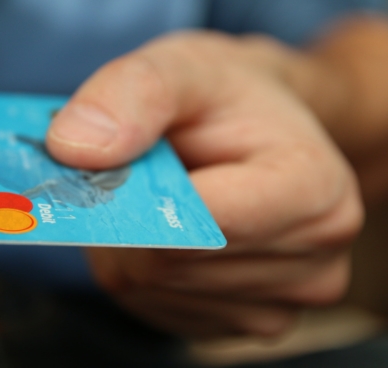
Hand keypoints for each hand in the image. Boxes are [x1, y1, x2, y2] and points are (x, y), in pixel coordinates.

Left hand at [46, 31, 362, 338]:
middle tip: (134, 174)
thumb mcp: (184, 66)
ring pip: (152, 290)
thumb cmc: (228, 99)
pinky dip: (143, 271)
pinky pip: (159, 307)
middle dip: (127, 218)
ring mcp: (282, 303)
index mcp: (314, 189)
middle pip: (167, 265)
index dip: (136, 194)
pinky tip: (168, 233)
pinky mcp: (248, 321)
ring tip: (160, 198)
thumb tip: (73, 148)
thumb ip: (134, 93)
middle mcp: (313, 259)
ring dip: (130, 244)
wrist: (262, 130)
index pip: (201, 220)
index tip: (108, 163)